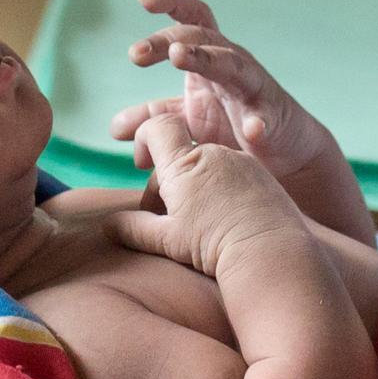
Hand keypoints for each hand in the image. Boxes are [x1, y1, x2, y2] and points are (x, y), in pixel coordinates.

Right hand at [102, 110, 313, 280]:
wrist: (270, 252)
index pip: (157, 127)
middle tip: (166, 213)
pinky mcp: (261, 174)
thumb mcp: (166, 240)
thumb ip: (133, 228)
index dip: (144, 137)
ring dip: (196, 183)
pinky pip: (233, 172)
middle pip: (180, 152)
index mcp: (184, 164)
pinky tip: (225, 218)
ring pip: (208, 162)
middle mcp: (213, 153)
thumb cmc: (215, 246)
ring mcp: (240, 161)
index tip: (142, 162)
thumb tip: (107, 225)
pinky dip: (222, 187)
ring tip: (197, 220)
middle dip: (168, 176)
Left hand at [115, 0, 338, 183]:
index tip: (141, 0)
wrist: (282, 151)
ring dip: (204, 58)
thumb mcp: (187, 120)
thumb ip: (153, 119)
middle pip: (201, 36)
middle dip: (167, 39)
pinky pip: (266, 116)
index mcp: (209, 57)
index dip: (170, 2)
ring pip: (232, 63)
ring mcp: (254, 87)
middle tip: (135, 54)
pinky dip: (258, 122)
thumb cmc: (232, 126)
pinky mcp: (274, 117)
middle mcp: (232, 62)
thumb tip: (114, 128)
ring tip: (179, 56)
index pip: (191, 17)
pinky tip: (252, 131)